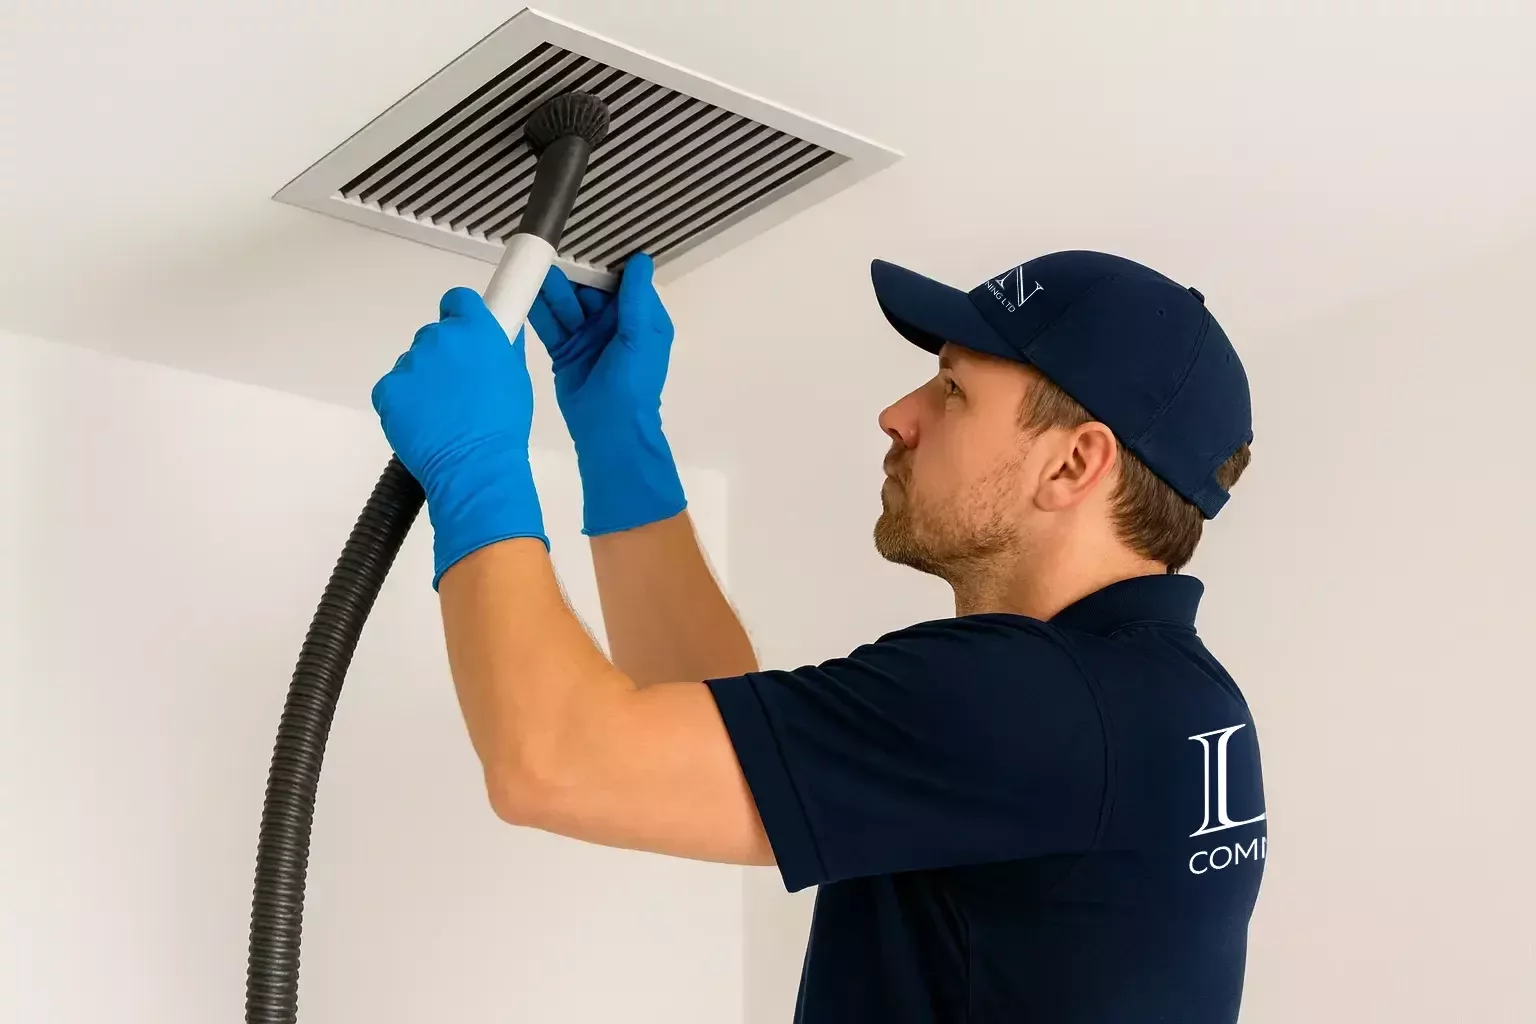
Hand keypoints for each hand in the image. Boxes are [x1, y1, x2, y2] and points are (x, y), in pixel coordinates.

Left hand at [372, 287, 546, 587]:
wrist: (474, 466)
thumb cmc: (504, 425)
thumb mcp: (517, 378)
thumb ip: (504, 348)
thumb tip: (499, 335)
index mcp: (474, 330)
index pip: (457, 300)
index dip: (460, 317)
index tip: (466, 337)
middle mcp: (438, 338)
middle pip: (434, 336)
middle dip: (444, 357)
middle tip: (459, 390)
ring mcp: (408, 364)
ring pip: (413, 364)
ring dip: (424, 381)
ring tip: (442, 415)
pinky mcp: (387, 390)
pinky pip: (394, 389)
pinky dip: (404, 403)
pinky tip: (423, 423)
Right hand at [528, 253, 685, 535]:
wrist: (610, 432)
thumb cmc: (633, 384)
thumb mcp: (640, 337)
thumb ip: (636, 299)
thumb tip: (641, 260)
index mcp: (636, 319)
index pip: (617, 283)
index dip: (600, 264)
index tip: (581, 241)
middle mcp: (612, 325)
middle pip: (587, 291)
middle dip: (568, 275)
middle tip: (544, 251)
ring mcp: (586, 338)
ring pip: (565, 306)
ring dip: (549, 290)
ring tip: (529, 268)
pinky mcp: (564, 352)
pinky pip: (549, 326)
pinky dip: (536, 311)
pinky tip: (522, 292)